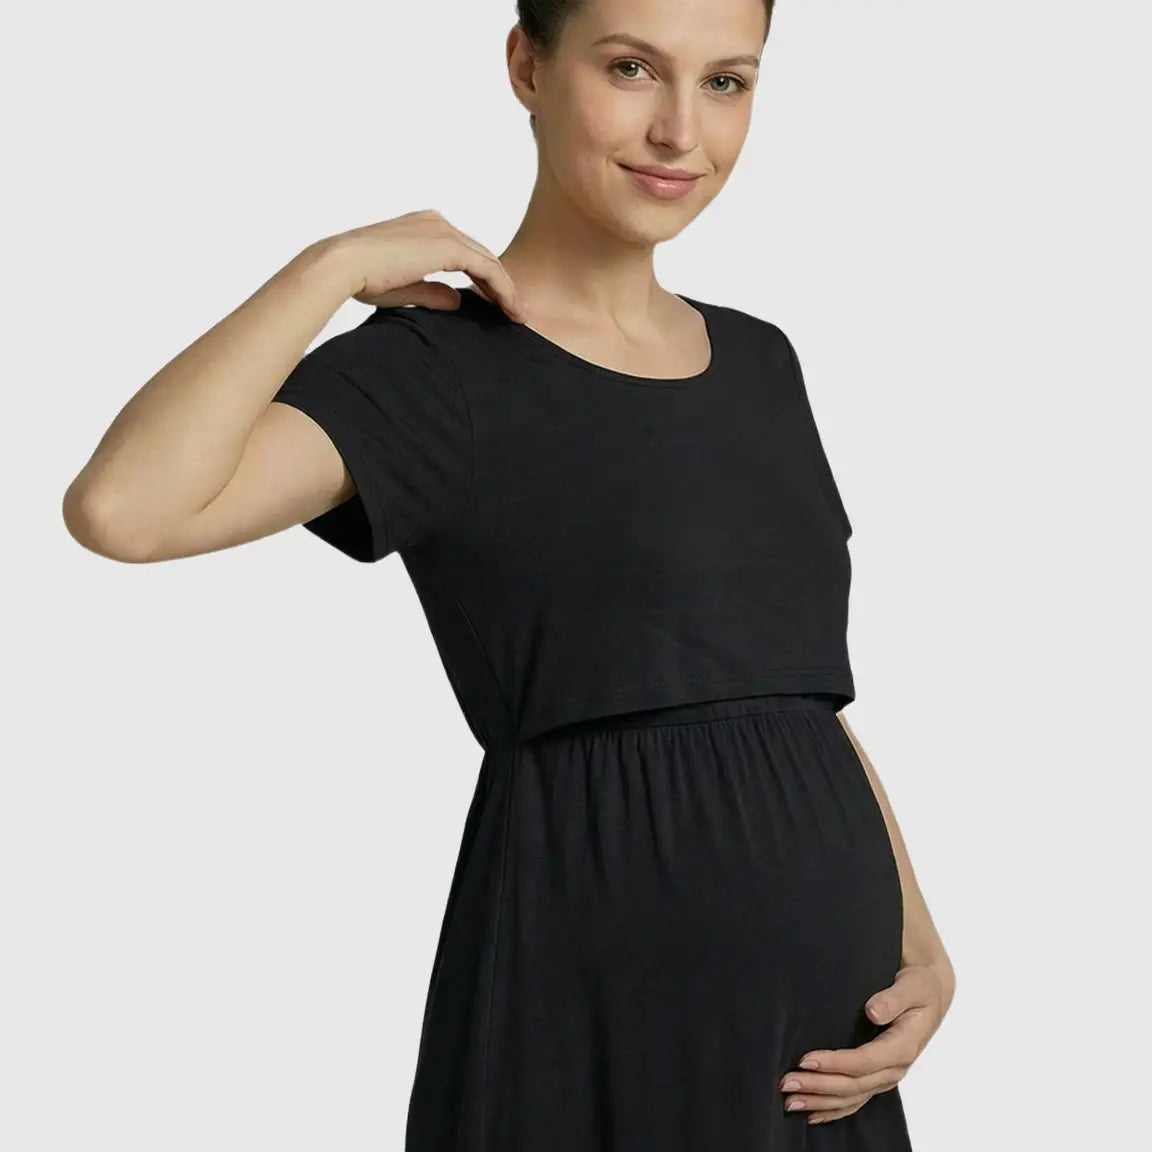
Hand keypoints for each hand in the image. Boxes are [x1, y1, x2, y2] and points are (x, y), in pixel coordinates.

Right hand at [317, 209, 524, 321]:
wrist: (344, 265)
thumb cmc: (362, 277)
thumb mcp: (404, 287)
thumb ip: (432, 291)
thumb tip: (457, 300)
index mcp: (422, 228)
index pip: (463, 254)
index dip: (483, 280)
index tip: (496, 305)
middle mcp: (436, 223)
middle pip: (481, 255)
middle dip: (501, 284)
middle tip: (516, 312)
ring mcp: (444, 231)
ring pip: (489, 261)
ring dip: (506, 289)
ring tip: (519, 315)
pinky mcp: (450, 246)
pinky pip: (488, 269)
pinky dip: (502, 289)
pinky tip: (511, 309)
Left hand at [778, 959, 954, 1124]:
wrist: (930, 994)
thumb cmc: (920, 986)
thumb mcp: (913, 985)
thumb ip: (893, 998)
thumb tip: (873, 1011)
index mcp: (903, 1046)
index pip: (864, 1062)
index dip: (835, 1064)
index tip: (805, 1060)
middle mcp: (896, 1067)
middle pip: (854, 1085)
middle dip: (819, 1086)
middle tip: (787, 1083)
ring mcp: (888, 1076)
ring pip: (852, 1098)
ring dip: (821, 1102)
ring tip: (790, 1102)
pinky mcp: (880, 1077)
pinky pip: (857, 1100)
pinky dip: (835, 1110)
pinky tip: (813, 1114)